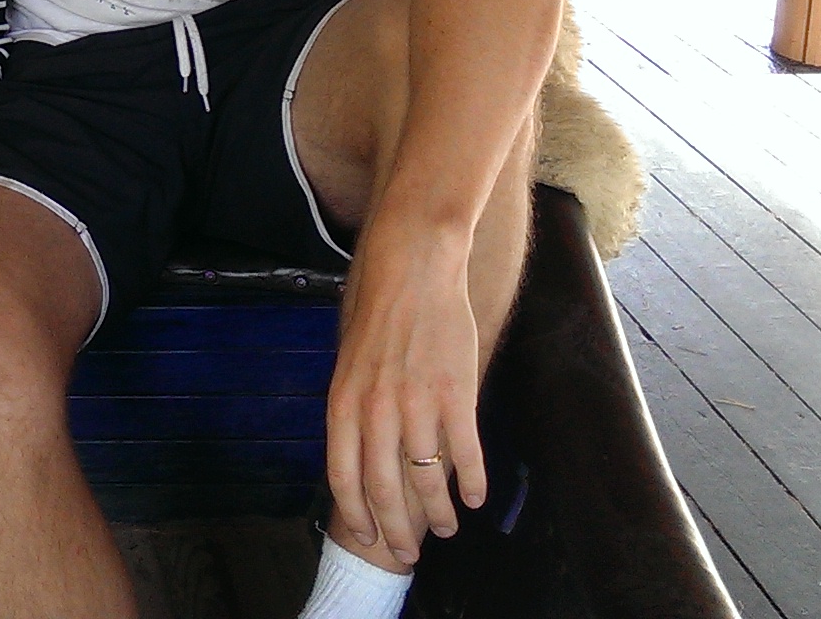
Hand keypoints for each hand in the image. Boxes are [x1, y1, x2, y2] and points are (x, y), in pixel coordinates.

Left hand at [325, 239, 486, 565]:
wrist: (413, 267)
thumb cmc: (379, 311)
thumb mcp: (349, 362)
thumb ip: (354, 409)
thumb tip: (361, 455)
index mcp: (343, 403)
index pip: (343, 477)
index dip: (357, 514)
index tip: (369, 537)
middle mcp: (376, 410)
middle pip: (384, 489)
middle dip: (397, 530)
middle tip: (409, 552)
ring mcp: (417, 404)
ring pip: (427, 480)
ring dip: (438, 514)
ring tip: (447, 528)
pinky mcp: (457, 394)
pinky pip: (466, 453)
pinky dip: (473, 482)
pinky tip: (477, 497)